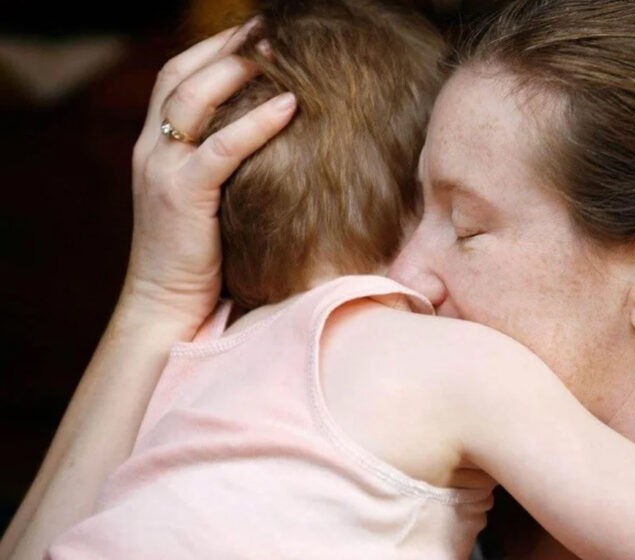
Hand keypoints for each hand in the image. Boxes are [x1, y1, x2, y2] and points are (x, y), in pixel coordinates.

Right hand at [126, 18, 295, 331]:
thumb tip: (277, 138)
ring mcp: (161, 170)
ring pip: (193, 100)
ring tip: (277, 50)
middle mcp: (152, 150)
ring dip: (235, 70)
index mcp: (155, 146)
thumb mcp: (206, 198)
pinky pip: (221, 148)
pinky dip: (256, 123)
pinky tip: (290, 106)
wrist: (167, 305)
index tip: (253, 32)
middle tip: (269, 27)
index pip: (176, 78)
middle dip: (224, 47)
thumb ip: (224, 165)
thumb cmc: (200, 256)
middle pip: (181, 76)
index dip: (212, 50)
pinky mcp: (181, 196)